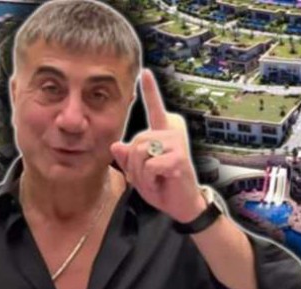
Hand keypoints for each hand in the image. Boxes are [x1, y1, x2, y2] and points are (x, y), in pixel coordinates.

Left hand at [110, 69, 204, 222]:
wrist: (183, 205)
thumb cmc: (162, 185)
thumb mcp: (138, 171)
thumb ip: (127, 157)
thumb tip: (117, 145)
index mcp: (164, 130)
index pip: (154, 107)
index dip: (150, 90)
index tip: (145, 72)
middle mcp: (173, 130)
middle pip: (134, 142)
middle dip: (134, 165)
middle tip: (150, 176)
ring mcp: (177, 142)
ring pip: (139, 153)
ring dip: (141, 173)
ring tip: (157, 179)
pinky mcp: (179, 157)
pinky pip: (149, 166)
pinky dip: (149, 180)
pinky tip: (163, 182)